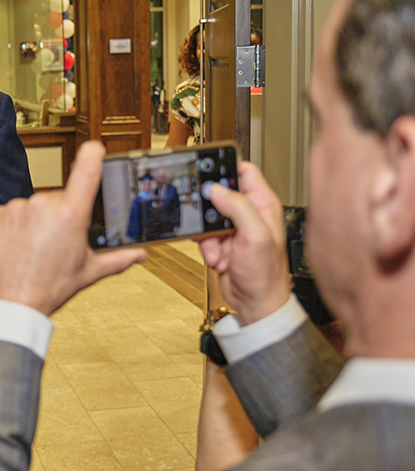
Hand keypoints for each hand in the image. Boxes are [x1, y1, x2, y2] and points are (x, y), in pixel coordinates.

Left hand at [0, 141, 145, 314]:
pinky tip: (21, 246)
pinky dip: (19, 225)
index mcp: (71, 215)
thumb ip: (118, 259)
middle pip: (62, 198)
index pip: (87, 168)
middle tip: (58, 244)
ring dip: (39, 221)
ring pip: (37, 206)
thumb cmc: (49, 289)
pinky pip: (15, 213)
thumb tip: (139, 256)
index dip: (94, 153)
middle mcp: (44, 205)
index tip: (96, 149)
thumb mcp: (89, 272)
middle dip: (63, 215)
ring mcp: (19, 208)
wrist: (10, 303)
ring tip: (37, 249)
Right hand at [198, 161, 290, 324]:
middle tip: (208, 219)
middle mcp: (249, 213)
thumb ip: (238, 207)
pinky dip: (206, 248)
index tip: (208, 169)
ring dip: (207, 235)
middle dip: (209, 208)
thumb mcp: (255, 236)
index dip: (225, 167)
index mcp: (262, 204)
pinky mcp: (223, 242)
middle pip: (219, 194)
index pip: (244, 171)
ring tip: (219, 249)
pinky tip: (218, 258)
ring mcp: (235, 228)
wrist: (255, 303)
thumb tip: (217, 189)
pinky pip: (205, 236)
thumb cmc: (266, 275)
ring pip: (208, 217)